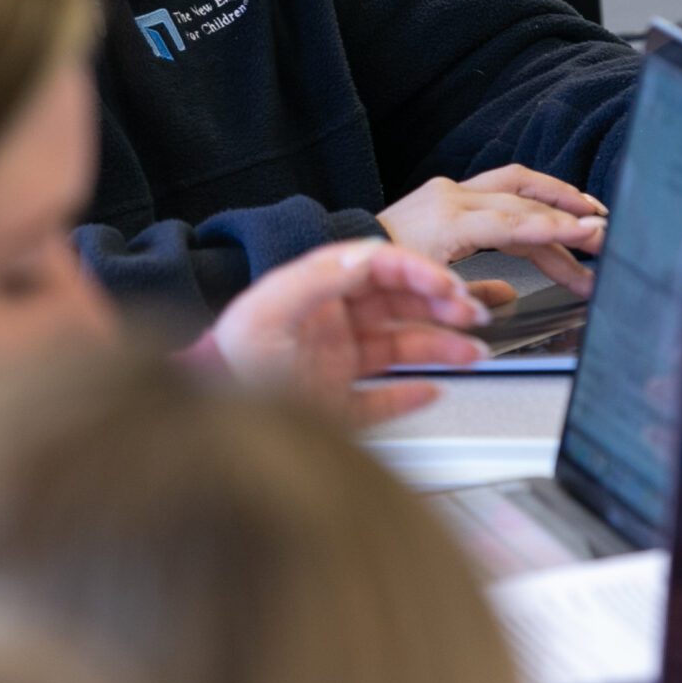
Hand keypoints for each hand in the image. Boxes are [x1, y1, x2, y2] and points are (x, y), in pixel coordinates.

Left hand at [211, 240, 491, 425]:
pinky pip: (383, 399)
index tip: (448, 284)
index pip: (377, 268)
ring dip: (441, 348)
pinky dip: (410, 396)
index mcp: (315, 294)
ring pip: (401, 349)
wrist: (208, 426)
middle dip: (441, 305)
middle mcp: (330, 325)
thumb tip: (363, 256)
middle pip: (398, 305)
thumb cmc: (227, 365)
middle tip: (474, 314)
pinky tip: (433, 390)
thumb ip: (315, 281)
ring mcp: (336, 365)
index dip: (418, 271)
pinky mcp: (337, 406)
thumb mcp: (267, 313)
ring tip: (472, 354)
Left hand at [376, 164, 606, 294]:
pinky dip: (532, 205)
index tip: (593, 234)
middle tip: (603, 239)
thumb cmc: (377, 278)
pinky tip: (553, 222)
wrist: (343, 251)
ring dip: (556, 200)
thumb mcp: (423, 298)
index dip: (558, 230)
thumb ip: (469, 300)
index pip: (516, 222)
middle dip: (568, 221)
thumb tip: (508, 300)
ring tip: (590, 217)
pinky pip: (502, 191)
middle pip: (524, 202)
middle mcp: (451, 198)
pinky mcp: (450, 196)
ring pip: (517, 186)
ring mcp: (450, 192)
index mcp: (446, 221)